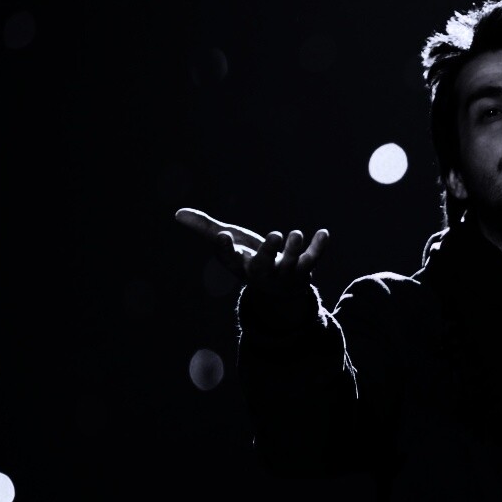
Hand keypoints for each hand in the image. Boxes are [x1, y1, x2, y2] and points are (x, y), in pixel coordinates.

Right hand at [174, 207, 328, 297]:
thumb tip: (177, 213)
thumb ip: (207, 229)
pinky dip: (319, 248)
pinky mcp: (304, 269)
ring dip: (294, 250)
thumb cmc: (250, 260)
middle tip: (274, 235)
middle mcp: (263, 273)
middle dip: (268, 253)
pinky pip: (313, 260)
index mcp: (241, 266)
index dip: (226, 249)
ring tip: (296, 234)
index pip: (230, 260)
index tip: (223, 236)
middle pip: (263, 267)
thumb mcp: (230, 244)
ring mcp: (284, 273)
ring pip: (290, 265)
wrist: (279, 289)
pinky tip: (324, 233)